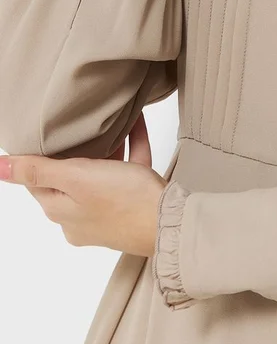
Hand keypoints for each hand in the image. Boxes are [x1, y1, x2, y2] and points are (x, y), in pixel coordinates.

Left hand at [0, 112, 165, 257]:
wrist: (171, 221)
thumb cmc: (124, 201)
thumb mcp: (76, 178)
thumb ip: (38, 170)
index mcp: (60, 211)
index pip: (38, 180)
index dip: (39, 156)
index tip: (45, 133)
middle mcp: (79, 217)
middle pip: (71, 177)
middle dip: (76, 151)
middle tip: (79, 124)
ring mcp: (107, 213)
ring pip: (101, 174)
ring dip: (106, 148)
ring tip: (111, 122)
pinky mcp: (133, 205)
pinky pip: (128, 171)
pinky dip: (130, 150)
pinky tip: (135, 124)